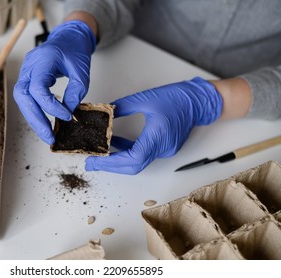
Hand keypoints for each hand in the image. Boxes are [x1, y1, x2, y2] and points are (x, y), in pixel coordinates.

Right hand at [13, 20, 96, 143]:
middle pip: (23, 96)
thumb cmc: (75, 50)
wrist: (68, 38)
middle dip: (36, 119)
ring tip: (47, 135)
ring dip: (34, 119)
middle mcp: (29, 65)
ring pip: (21, 100)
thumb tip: (68, 113)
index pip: (38, 88)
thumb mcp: (82, 71)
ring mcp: (26, 71)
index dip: (51, 106)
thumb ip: (76, 92)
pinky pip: (26, 98)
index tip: (67, 116)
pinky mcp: (27, 78)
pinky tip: (45, 123)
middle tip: (50, 137)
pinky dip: (35, 112)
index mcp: (43, 60)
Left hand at [85, 77, 222, 174]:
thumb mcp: (145, 98)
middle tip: (92, 163)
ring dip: (118, 159)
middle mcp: (162, 148)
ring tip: (100, 154)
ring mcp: (164, 150)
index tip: (95, 161)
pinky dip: (128, 151)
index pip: (132, 158)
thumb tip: (106, 113)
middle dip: (110, 166)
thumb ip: (122, 107)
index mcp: (158, 136)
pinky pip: (143, 154)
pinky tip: (116, 143)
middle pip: (133, 166)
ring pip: (137, 162)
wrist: (199, 101)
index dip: (111, 162)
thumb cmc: (178, 98)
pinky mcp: (163, 147)